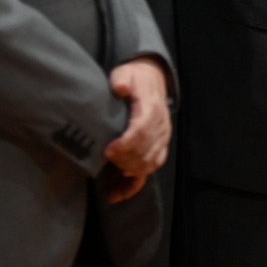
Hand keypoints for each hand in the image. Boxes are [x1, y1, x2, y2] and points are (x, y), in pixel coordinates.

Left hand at [102, 56, 171, 201]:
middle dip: (125, 159)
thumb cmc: (135, 78)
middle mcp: (160, 126)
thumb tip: (119, 87)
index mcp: (151, 108)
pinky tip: (115, 194)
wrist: (153, 80)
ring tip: (111, 172)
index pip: (143, 130)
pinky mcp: (158, 148)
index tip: (108, 150)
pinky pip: (150, 170)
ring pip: (150, 163)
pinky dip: (133, 185)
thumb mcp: (126, 72)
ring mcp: (161, 139)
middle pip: (146, 150)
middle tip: (105, 159)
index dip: (127, 144)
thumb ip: (122, 79)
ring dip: (130, 171)